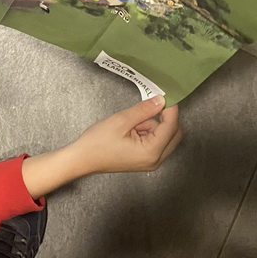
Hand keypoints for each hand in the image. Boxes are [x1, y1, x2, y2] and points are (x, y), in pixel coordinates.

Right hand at [67, 96, 181, 174]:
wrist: (82, 159)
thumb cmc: (98, 142)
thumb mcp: (121, 121)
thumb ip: (144, 110)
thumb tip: (161, 100)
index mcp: (151, 152)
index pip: (171, 127)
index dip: (170, 109)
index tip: (166, 95)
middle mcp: (155, 160)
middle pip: (174, 134)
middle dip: (165, 118)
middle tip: (150, 105)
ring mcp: (151, 162)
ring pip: (165, 138)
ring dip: (154, 125)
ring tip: (131, 123)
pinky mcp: (144, 161)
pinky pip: (156, 143)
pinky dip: (148, 133)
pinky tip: (131, 130)